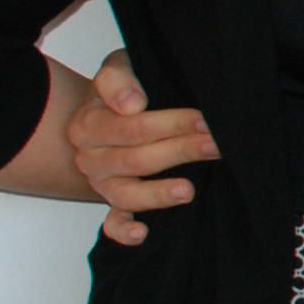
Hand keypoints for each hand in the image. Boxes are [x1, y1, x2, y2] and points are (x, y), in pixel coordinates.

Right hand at [64, 50, 216, 246]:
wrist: (113, 110)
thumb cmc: (124, 89)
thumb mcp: (119, 69)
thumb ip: (118, 78)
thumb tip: (131, 103)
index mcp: (88, 125)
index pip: (130, 127)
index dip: (170, 123)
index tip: (203, 120)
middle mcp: (91, 158)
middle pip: (136, 159)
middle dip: (180, 151)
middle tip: (216, 145)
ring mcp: (102, 183)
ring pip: (127, 194)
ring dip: (159, 194)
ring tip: (189, 190)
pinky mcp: (113, 203)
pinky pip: (112, 223)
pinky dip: (124, 232)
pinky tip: (143, 234)